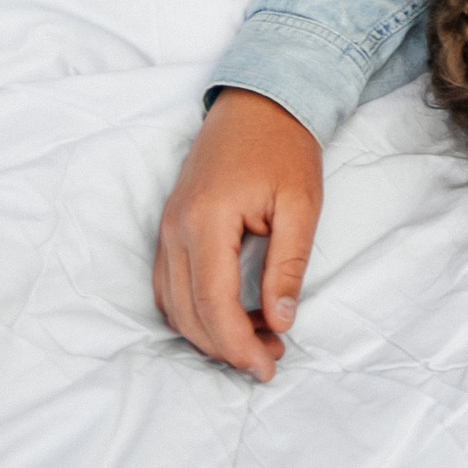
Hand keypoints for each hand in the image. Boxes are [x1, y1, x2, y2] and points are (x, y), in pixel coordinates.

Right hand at [152, 89, 324, 380]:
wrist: (258, 100)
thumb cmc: (284, 147)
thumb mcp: (301, 204)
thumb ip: (288, 266)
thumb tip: (280, 322)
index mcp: (206, 220)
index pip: (212, 304)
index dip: (238, 345)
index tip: (267, 367)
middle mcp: (175, 228)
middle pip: (187, 313)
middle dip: (225, 347)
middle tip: (269, 360)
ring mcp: (166, 227)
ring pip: (172, 305)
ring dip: (208, 333)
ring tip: (256, 341)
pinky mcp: (169, 227)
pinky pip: (168, 286)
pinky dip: (193, 312)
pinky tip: (229, 318)